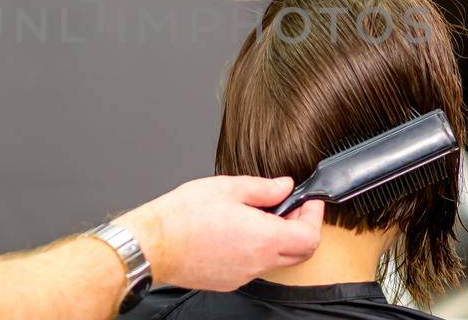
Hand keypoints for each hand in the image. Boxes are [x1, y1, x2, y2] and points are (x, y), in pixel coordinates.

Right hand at [114, 176, 325, 291]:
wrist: (152, 244)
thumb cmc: (182, 216)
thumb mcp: (227, 187)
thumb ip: (263, 188)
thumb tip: (285, 186)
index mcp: (263, 238)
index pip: (310, 236)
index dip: (315, 216)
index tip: (308, 201)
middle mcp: (257, 262)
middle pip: (300, 253)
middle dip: (302, 228)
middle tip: (290, 208)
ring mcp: (243, 275)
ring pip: (277, 260)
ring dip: (278, 239)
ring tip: (259, 216)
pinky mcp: (229, 281)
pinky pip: (254, 267)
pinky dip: (257, 250)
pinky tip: (238, 232)